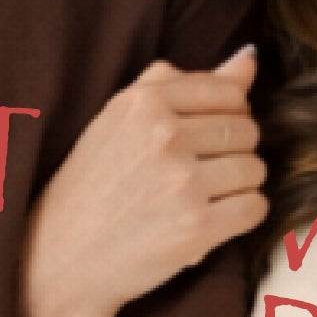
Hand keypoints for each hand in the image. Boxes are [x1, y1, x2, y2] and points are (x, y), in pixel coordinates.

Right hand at [24, 49, 265, 316]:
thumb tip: (249, 58)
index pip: (230, 93)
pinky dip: (241, 217)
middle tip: (199, 174)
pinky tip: (212, 221)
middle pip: (247, 131)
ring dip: (238, 187)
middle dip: (232, 153)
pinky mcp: (197, 228)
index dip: (226, 118)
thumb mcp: (122, 119)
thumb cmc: (93, 185)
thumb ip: (184, 84)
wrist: (61, 257)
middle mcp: (164, 136)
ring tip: (202, 198)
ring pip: (255, 170)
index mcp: (144, 102)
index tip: (202, 140)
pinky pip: (255, 208)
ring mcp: (182, 182)